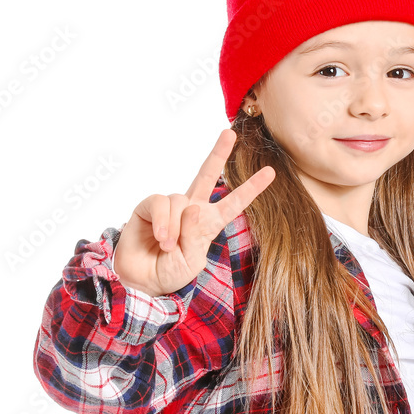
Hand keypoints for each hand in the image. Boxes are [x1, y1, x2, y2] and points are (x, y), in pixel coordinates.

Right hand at [114, 129, 274, 296]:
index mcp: (209, 223)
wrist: (143, 280)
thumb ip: (194, 235)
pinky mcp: (148, 206)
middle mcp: (191, 209)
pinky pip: (160, 202)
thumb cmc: (171, 271)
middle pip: (206, 175)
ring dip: (175, 227)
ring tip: (169, 246)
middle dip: (218, 153)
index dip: (251, 188)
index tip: (271, 172)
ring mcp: (170, 206)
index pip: (233, 202)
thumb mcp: (191, 260)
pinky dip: (162, 220)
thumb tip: (193, 207)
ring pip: (180, 200)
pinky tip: (161, 236)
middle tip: (230, 133)